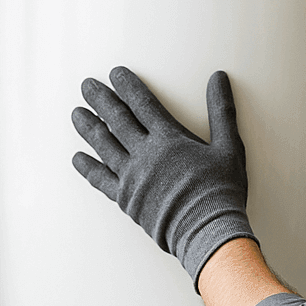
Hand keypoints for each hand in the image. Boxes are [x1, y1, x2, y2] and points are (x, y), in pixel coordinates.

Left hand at [72, 68, 255, 290]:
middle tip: (86, 86)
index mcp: (169, 139)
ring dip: (88, 128)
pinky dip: (88, 168)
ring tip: (76, 114)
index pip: (142, 104)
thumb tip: (218, 78)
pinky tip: (77, 158)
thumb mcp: (229, 147)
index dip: (127, 86)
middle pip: (117, 121)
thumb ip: (221, 110)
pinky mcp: (127, 199)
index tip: (114, 73)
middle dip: (101, 100)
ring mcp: (133, 177)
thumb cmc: (222, 191)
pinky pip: (101, 180)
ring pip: (104, 146)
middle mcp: (145, 154)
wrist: (208, 231)